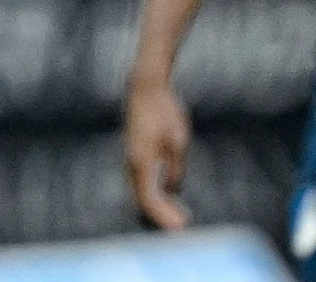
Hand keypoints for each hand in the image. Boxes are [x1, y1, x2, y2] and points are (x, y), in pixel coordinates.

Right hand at [124, 78, 193, 229]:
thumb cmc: (163, 111)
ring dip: (158, 204)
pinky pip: (142, 181)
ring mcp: (131, 158)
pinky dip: (154, 192)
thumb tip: (173, 189)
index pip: (149, 200)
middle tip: (184, 224)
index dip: (164, 217)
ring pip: (140, 191)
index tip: (181, 227)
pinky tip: (170, 194)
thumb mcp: (178, 141)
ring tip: (180, 213)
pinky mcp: (135, 153)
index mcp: (141, 162)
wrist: (145, 89)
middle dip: (162, 215)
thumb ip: (176, 168)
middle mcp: (131, 163)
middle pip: (142, 200)